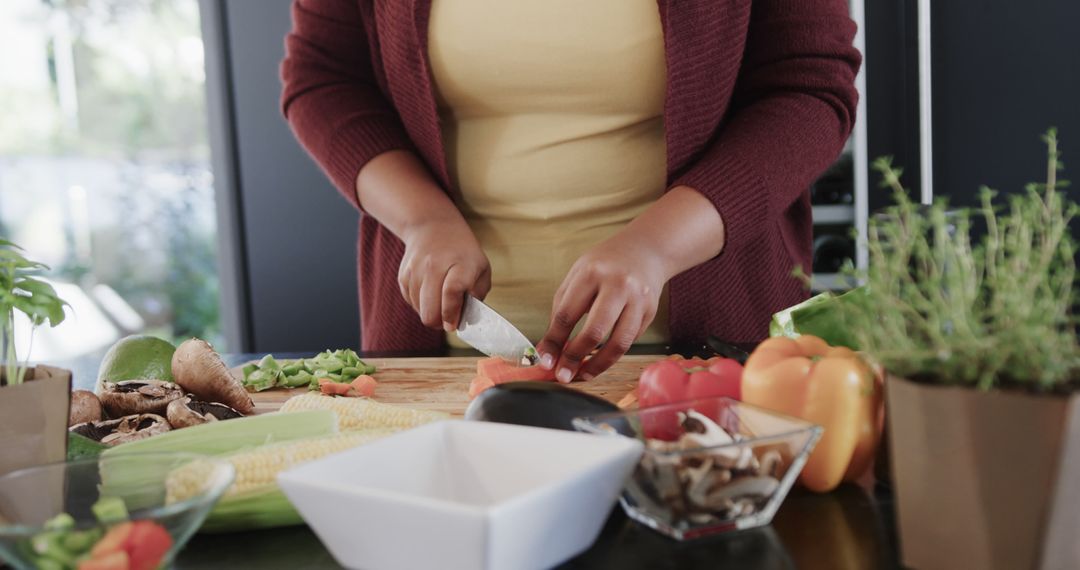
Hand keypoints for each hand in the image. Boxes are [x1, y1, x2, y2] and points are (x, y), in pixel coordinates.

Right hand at [399, 218, 490, 330]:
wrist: (433, 227)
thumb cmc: (462, 252)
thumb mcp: (482, 268)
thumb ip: (477, 293)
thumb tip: (465, 318)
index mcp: (459, 263)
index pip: (451, 292)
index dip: (451, 313)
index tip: (453, 324)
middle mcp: (434, 266)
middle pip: (430, 310)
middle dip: (440, 322)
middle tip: (449, 319)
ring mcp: (415, 271)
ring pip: (420, 311)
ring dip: (431, 312)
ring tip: (441, 301)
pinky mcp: (403, 276)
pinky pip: (411, 303)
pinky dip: (421, 304)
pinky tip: (431, 292)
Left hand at [536, 232, 667, 382]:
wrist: (646, 250)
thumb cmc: (605, 264)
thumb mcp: (578, 275)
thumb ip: (562, 309)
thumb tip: (550, 348)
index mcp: (592, 273)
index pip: (567, 314)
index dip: (554, 342)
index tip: (545, 361)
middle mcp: (618, 285)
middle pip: (595, 331)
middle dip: (575, 358)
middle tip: (563, 375)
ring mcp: (638, 299)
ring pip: (619, 343)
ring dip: (598, 365)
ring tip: (583, 375)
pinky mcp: (650, 311)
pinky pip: (630, 341)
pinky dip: (613, 355)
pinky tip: (600, 360)